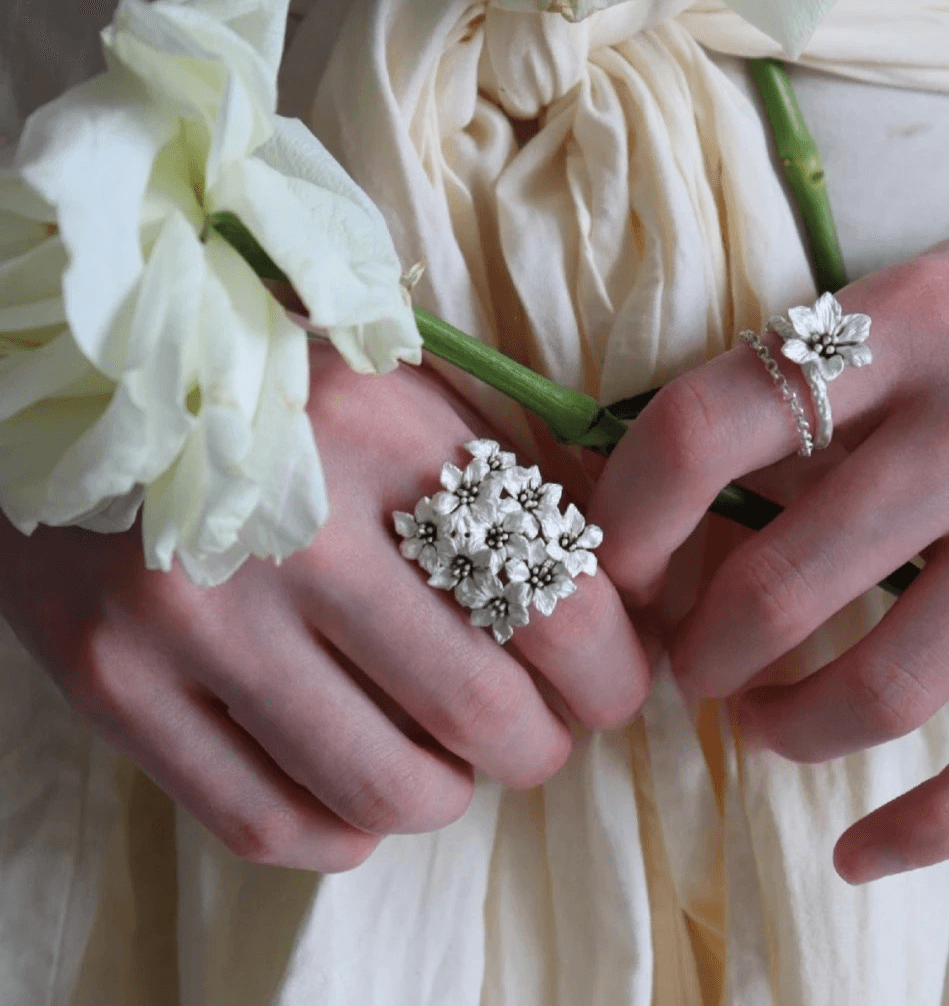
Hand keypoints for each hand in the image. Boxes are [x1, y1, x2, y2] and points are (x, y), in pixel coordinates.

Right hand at [0, 343, 650, 871]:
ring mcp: (189, 615)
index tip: (610, 685)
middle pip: (480, 709)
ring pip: (383, 786)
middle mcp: (291, 528)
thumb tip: (620, 582)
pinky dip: (345, 830)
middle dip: (542, 744)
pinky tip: (361, 793)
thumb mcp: (394, 383)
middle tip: (540, 731)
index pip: (553, 599)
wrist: (66, 379)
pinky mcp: (110, 682)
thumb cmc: (264, 382)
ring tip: (451, 760)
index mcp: (380, 431)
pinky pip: (264, 823)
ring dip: (450, 793)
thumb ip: (507, 473)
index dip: (611, 669)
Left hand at [589, 200, 948, 882]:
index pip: (701, 432)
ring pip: (886, 686)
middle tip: (687, 664)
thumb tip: (669, 511)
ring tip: (760, 722)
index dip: (627, 522)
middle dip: (701, 654)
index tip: (616, 576)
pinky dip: (926, 824)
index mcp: (901, 328)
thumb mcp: (904, 306)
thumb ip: (796, 395)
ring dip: (788, 729)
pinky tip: (860, 852)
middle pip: (779, 586)